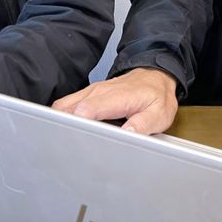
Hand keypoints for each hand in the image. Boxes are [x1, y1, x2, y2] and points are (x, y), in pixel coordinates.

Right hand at [52, 68, 178, 133]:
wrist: (155, 76)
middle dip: (64, 127)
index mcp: (116, 97)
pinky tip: (70, 130)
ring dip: (61, 122)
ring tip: (66, 141)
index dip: (78, 126)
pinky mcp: (88, 95)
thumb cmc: (156, 95)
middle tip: (68, 146)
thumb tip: (127, 134)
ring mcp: (91, 92)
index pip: (87, 110)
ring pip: (64, 106)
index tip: (77, 140)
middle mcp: (99, 92)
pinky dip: (64, 117)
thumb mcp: (159, 113)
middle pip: (68, 109)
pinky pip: (68, 105)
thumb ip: (143, 125)